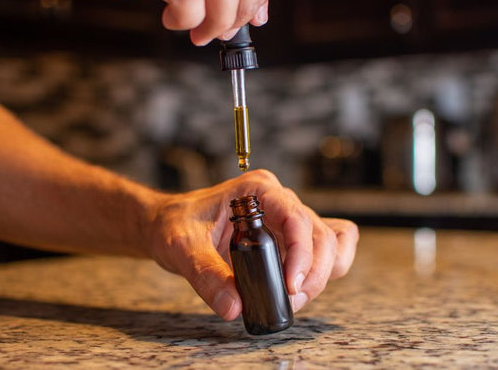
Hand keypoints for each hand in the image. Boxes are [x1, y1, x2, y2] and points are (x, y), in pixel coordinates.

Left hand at [146, 170, 358, 319]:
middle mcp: (279, 201)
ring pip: (331, 244)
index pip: (296, 218)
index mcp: (257, 190)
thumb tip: (233, 308)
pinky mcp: (289, 239)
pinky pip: (327, 249)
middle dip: (312, 273)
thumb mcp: (181, 247)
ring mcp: (287, 220)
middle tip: (288, 301)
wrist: (166, 224)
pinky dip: (324, 271)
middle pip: (321, 235)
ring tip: (291, 298)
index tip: (290, 286)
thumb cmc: (174, 224)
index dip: (301, 254)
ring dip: (320, 275)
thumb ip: (206, 276)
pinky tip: (298, 288)